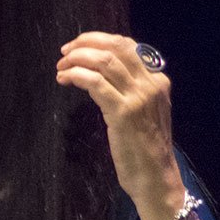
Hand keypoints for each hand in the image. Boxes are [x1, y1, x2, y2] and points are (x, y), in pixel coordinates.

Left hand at [57, 32, 184, 219]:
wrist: (156, 179)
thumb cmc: (145, 151)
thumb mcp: (144, 113)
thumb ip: (131, 91)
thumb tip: (102, 73)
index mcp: (158, 80)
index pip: (127, 46)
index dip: (99, 40)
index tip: (78, 46)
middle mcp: (151, 84)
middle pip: (115, 46)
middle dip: (85, 43)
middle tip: (65, 52)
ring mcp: (139, 97)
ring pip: (104, 60)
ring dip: (77, 58)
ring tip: (61, 67)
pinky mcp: (123, 113)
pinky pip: (94, 82)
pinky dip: (76, 75)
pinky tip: (65, 80)